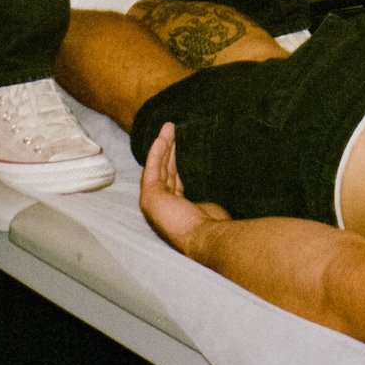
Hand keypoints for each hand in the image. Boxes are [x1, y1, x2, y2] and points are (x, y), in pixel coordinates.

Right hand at [139, 122, 229, 253]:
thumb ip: (204, 192)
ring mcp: (154, 201)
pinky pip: (153, 168)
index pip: (173, 180)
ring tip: (168, 127)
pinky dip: (156, 152)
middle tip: (173, 130)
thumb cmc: (212, 225)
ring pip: (159, 167)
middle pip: (165, 171)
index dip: (174, 161)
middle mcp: (163, 205)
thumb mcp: (209, 203)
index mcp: (177, 208)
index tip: (179, 144)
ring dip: (163, 145)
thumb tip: (214, 178)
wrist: (204, 237)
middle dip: (168, 149)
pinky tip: (161, 138)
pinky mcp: (150, 196)